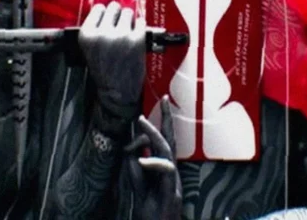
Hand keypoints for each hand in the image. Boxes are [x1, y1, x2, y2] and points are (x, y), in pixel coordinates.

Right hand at [79, 2, 145, 125]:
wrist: (117, 92)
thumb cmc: (104, 71)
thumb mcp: (90, 48)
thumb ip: (96, 29)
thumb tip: (109, 8)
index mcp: (87, 35)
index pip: (98, 8)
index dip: (105, 13)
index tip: (109, 19)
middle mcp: (102, 33)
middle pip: (114, 7)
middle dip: (118, 15)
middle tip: (119, 25)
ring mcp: (120, 35)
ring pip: (128, 12)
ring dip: (129, 20)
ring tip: (127, 32)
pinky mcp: (137, 39)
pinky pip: (141, 22)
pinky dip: (140, 27)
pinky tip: (136, 36)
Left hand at [125, 97, 181, 219]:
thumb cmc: (149, 209)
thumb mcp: (137, 183)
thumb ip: (135, 163)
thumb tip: (133, 143)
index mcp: (164, 168)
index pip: (164, 142)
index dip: (157, 125)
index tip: (143, 113)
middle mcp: (171, 170)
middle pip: (172, 139)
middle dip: (168, 118)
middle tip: (166, 98)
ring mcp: (173, 179)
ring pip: (168, 150)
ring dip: (154, 134)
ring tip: (141, 121)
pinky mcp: (172, 190)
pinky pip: (166, 169)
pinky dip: (153, 162)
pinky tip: (141, 160)